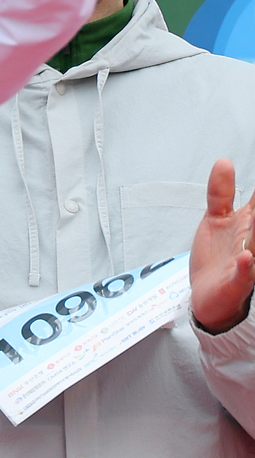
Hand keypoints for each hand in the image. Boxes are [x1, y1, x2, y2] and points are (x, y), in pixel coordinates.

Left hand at [191, 159, 254, 333]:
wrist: (208, 296)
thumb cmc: (218, 257)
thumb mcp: (216, 218)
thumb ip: (221, 192)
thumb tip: (224, 162)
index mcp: (250, 222)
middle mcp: (253, 239)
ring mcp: (248, 261)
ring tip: (253, 218)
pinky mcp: (237, 280)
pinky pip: (244, 274)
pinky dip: (246, 266)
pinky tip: (246, 257)